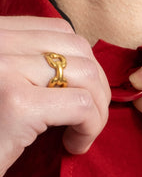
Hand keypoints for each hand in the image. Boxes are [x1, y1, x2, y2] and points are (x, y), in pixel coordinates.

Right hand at [0, 17, 109, 176]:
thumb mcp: (7, 86)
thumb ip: (30, 66)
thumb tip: (87, 67)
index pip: (58, 30)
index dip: (82, 65)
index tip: (77, 98)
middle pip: (77, 48)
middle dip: (96, 87)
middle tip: (86, 121)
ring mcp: (5, 69)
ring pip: (86, 75)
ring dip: (97, 110)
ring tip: (79, 135)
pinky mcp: (17, 103)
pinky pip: (81, 106)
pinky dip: (90, 128)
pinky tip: (71, 146)